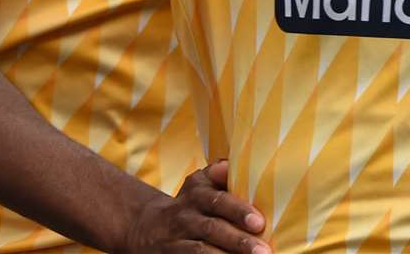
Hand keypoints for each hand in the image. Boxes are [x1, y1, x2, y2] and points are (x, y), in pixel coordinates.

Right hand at [121, 160, 270, 253]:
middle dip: (238, 240)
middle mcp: (184, 215)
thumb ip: (219, 174)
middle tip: (263, 251)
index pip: (218, 200)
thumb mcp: (199, 184)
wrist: (146, 227)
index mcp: (196, 192)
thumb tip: (233, 164)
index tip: (259, 222)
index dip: (238, 211)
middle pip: (212, 228)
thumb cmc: (189, 204)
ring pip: (200, 250)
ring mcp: (175, 239)